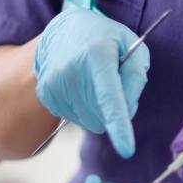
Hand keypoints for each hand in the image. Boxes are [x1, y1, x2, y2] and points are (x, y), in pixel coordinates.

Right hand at [34, 0, 148, 157]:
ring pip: (91, 121)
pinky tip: (80, 85)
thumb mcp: (131, 45)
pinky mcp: (46, 95)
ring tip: (92, 79)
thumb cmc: (104, 39)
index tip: (127, 150)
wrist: (62, 31)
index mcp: (96, 56)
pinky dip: (84, 107)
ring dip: (98, 108)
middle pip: (103, 116)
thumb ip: (136, 76)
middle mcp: (71, 71)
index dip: (119, 126)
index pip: (110, 97)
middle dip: (114, 107)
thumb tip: (126, 111)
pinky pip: (76, 118)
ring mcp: (55, 85)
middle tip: (110, 79)